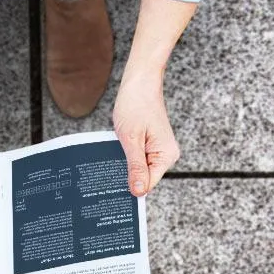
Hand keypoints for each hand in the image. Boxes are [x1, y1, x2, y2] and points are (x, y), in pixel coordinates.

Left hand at [112, 72, 179, 196]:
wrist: (139, 82)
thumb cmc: (135, 105)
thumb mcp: (131, 139)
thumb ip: (135, 166)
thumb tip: (138, 191)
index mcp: (166, 155)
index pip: (148, 183)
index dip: (131, 187)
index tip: (113, 190)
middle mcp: (166, 154)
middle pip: (144, 176)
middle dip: (126, 175)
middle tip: (107, 172)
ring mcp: (159, 148)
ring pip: (139, 166)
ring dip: (125, 163)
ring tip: (111, 156)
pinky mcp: (151, 143)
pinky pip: (138, 156)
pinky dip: (126, 155)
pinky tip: (115, 149)